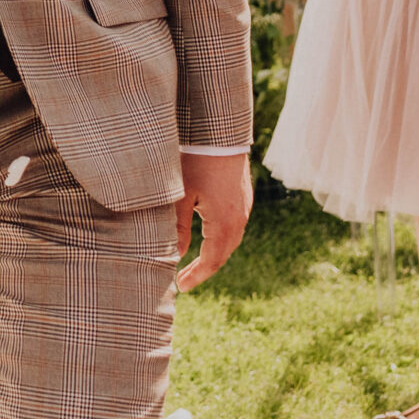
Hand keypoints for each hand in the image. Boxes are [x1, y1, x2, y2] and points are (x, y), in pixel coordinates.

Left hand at [175, 151, 252, 290]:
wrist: (221, 132)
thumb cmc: (196, 161)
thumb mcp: (180, 196)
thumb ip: (178, 228)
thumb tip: (175, 255)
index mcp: (225, 223)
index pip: (212, 261)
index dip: (196, 276)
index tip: (180, 287)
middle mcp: (239, 218)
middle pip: (223, 253)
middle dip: (204, 269)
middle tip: (184, 279)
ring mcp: (243, 206)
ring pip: (230, 240)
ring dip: (213, 253)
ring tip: (194, 261)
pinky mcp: (242, 195)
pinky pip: (233, 225)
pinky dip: (219, 237)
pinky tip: (206, 234)